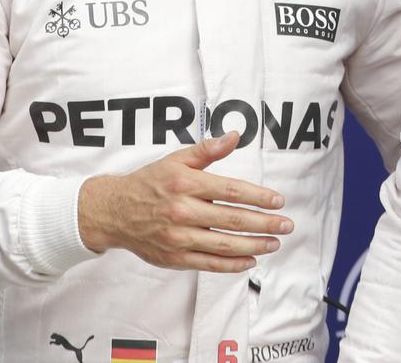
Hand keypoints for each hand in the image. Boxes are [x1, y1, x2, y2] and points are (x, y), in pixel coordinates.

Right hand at [77, 131, 291, 272]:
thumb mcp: (176, 159)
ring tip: (275, 243)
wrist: (114, 212)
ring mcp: (178, 237)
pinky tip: (251, 260)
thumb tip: (235, 135)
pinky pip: (209, 263)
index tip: (279, 201)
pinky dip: (232, 264)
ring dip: (255, 245)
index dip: (258, 197)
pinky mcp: (174, 258)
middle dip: (265, 223)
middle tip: (287, 225)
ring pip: (224, 244)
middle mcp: (182, 211)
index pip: (230, 190)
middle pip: (232, 219)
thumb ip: (208, 150)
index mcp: (185, 183)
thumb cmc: (150, 182)